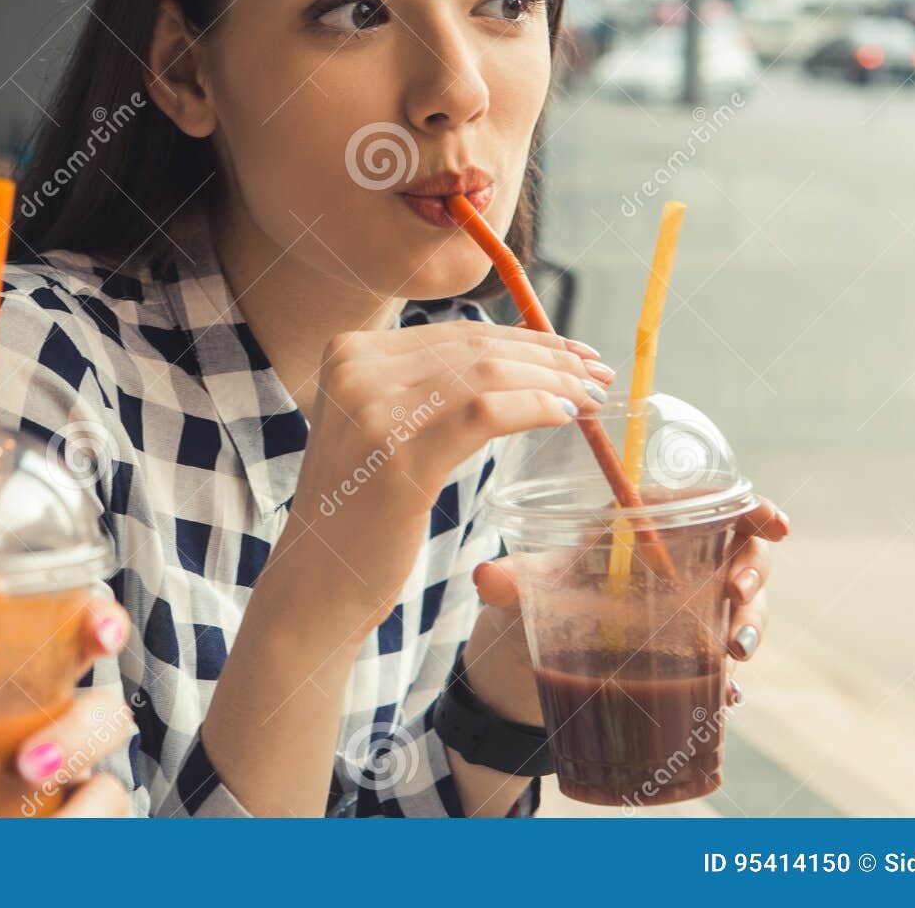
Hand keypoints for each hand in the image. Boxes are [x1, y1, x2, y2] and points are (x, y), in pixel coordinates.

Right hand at [206, 322, 609, 814]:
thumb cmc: (360, 512)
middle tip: (597, 372)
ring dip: (553, 380)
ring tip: (592, 397)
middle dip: (549, 356)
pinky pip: (485, 413)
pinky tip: (566, 416)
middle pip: (476, 347)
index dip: (526, 338)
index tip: (573, 352)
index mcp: (349, 353)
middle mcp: (355, 369)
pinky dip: (535, 407)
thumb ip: (423, 387)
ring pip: (487, 373)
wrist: (317, 580)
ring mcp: (372, 410)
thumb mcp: (379, 427)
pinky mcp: (398, 454)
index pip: (457, 333)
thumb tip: (511, 355)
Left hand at [463, 497, 791, 721]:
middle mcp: (679, 559)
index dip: (750, 507)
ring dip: (750, 624)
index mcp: (647, 523)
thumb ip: (513, 579)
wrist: (533, 657)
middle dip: (755, 570)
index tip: (773, 521)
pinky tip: (726, 695)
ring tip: (736, 652)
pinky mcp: (690, 650)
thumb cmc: (541, 595)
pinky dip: (728, 677)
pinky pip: (722, 659)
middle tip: (739, 592)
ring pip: (741, 605)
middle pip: (739, 551)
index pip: (710, 502)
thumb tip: (486, 578)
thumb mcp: (530, 583)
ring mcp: (691, 605)